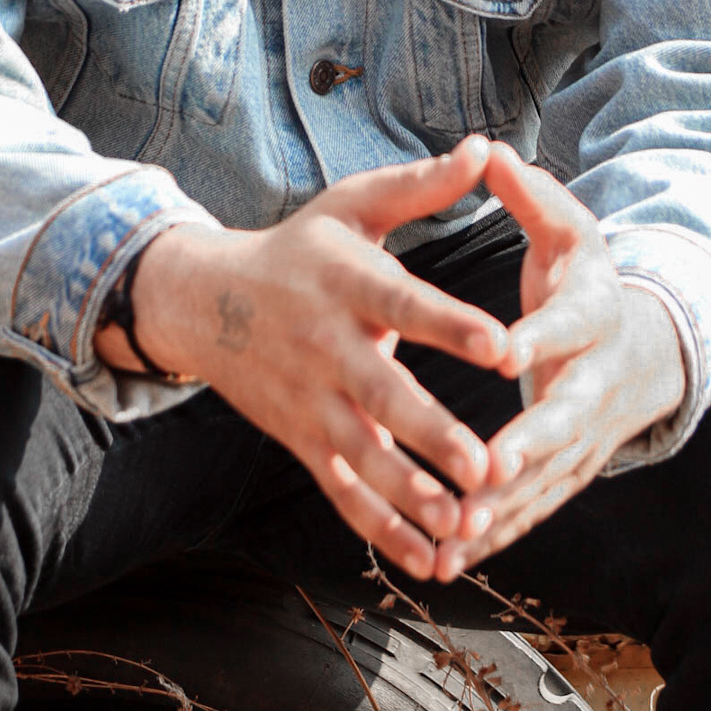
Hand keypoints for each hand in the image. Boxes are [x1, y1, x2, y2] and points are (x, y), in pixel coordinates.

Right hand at [115, 139, 512, 580]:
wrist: (206, 302)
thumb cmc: (299, 249)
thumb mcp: (353, 206)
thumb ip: (421, 187)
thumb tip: (485, 148)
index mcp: (350, 285)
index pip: (406, 306)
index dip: (452, 327)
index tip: (503, 347)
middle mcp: (329, 349)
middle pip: (385, 397)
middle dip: (434, 434)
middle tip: (485, 466)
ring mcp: (313, 403)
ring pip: (365, 460)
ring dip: (413, 498)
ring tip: (463, 527)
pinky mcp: (305, 442)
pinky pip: (344, 496)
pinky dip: (383, 533)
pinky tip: (431, 562)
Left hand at [433, 143, 685, 580]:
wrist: (646, 344)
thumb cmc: (588, 279)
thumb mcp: (569, 228)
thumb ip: (529, 195)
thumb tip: (490, 150)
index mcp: (593, 315)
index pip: (567, 326)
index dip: (539, 338)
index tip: (503, 351)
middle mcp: (596, 381)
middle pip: (566, 418)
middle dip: (529, 446)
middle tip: (488, 469)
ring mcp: (587, 434)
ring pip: (549, 477)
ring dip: (506, 507)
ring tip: (458, 531)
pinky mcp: (570, 470)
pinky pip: (534, 508)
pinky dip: (498, 535)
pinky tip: (452, 558)